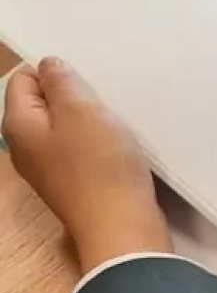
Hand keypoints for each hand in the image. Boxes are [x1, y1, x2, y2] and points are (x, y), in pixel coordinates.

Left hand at [3, 57, 170, 272]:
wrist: (121, 225)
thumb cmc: (100, 165)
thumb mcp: (82, 110)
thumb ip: (61, 81)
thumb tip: (49, 67)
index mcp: (18, 125)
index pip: (24, 78)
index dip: (55, 74)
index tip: (86, 85)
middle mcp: (25, 147)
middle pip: (44, 104)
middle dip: (74, 98)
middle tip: (103, 104)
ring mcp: (47, 169)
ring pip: (65, 128)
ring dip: (90, 122)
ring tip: (115, 126)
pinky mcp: (72, 184)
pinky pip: (79, 151)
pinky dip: (97, 144)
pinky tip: (117, 149)